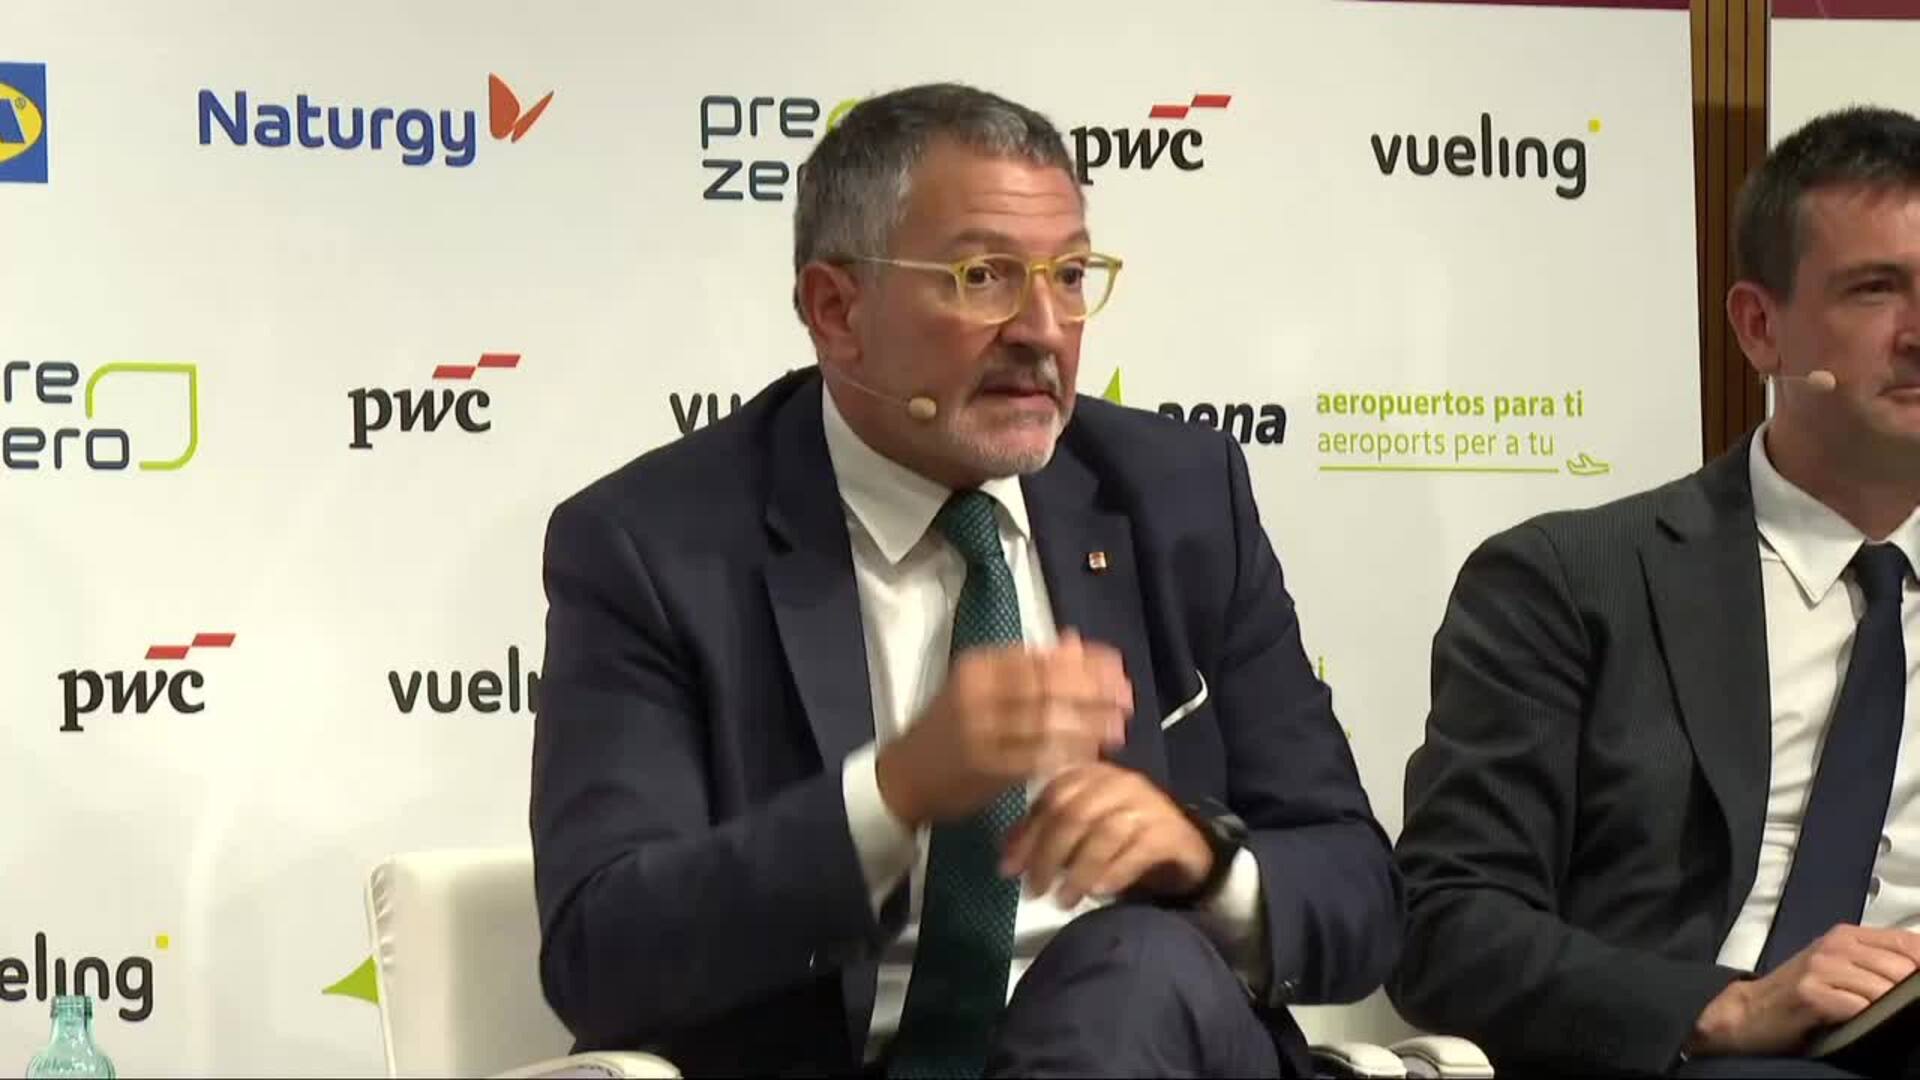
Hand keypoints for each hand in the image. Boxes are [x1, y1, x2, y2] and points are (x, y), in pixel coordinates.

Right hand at [876, 630, 1130, 826]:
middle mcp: (977, 694)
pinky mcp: (985, 768)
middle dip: (1094, 691)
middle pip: (1048, 686)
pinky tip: (1090, 754)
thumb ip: (1030, 666)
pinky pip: (1036, 757)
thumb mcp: (984, 686)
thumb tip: (1076, 642)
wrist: (904, 775)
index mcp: (979, 666)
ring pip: (1046, 721)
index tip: (1117, 665)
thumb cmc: (951, 727)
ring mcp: (980, 731)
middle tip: (1127, 697)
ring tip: (1119, 727)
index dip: (1084, 662)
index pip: (1041, 657)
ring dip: (1088, 724)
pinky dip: (1067, 753)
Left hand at [998, 761, 1213, 908]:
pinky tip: (1098, 892)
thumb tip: (1006, 859)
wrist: (1185, 849)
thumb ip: (1045, 836)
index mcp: (1093, 775)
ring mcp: (1149, 804)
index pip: (1051, 798)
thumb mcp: (1081, 833)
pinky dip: (1114, 872)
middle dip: (1048, 855)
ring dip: (1078, 871)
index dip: (1027, 834)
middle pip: (1074, 814)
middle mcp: (1120, 782)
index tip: (1008, 869)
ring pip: (1103, 833)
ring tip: (1063, 902)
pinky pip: (1137, 851)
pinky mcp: (1170, 832)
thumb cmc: (1124, 839)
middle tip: (1034, 891)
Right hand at [1689, 925, 1919, 1056]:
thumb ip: (1877, 963)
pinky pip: (1860, 1007)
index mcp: (1847, 935)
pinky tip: (1857, 1024)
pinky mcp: (1811, 993)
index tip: (1918, 990)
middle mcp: (1835, 944)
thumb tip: (1919, 972)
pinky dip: (1867, 1019)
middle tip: (1897, 1009)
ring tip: (1876, 1018)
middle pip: (1902, 968)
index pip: (1909, 943)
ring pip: (1884, 989)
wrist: (1749, 1012)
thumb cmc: (1801, 993)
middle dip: (1907, 993)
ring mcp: (1821, 967)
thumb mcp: (1839, 967)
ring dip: (1888, 1009)